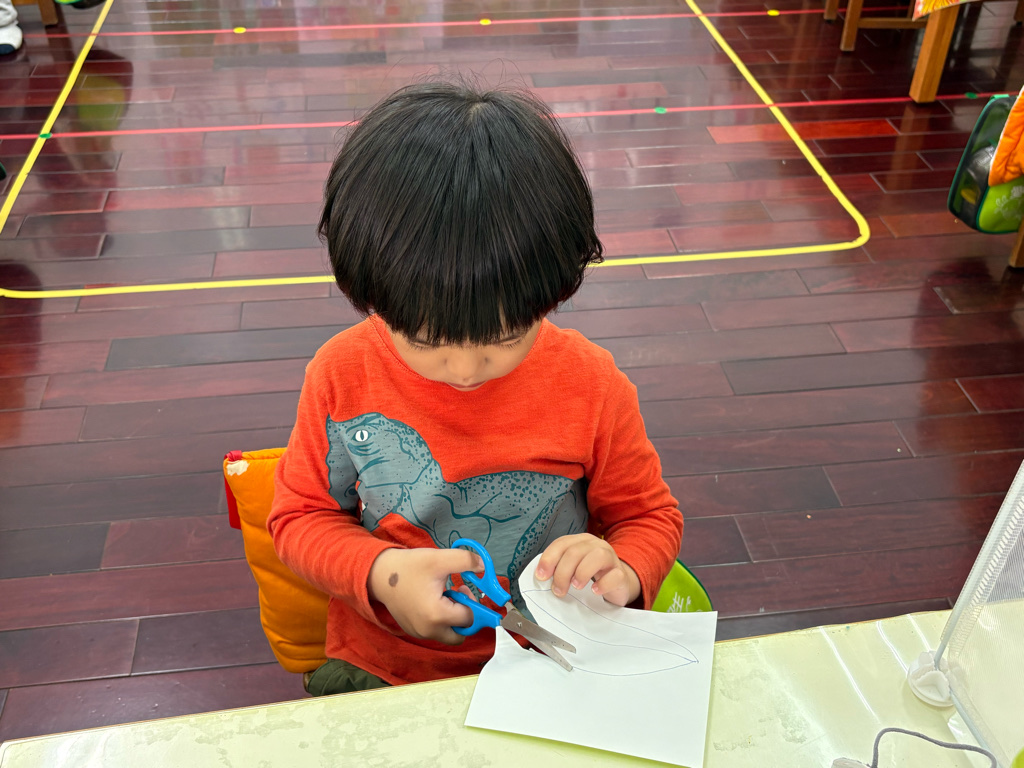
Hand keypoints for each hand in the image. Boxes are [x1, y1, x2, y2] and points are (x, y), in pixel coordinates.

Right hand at [367, 547, 483, 643]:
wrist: (380, 575)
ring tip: (442, 596)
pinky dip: (439, 620)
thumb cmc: (410, 567)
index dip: (471, 601)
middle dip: (464, 615)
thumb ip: (466, 561)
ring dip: (452, 618)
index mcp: (437, 615)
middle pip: (461, 634)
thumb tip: (484, 567)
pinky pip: (435, 632)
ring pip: (449, 634)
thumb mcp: (440, 558)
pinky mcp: (413, 632)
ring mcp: (419, 634)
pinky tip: (431, 601)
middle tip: (455, 595)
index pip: (470, 618)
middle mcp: (429, 631)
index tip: (462, 587)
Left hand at [535, 533, 640, 606]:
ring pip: (597, 556)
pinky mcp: (621, 574)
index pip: (561, 543)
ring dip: (582, 572)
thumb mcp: (572, 568)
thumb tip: (541, 577)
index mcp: (581, 541)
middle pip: (576, 552)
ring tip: (576, 586)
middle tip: (558, 590)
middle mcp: (596, 545)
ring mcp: (611, 558)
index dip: (549, 559)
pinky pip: (615, 575)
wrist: (617, 583)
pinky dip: (603, 584)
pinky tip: (594, 591)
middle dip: (562, 572)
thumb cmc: (590, 575)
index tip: (541, 576)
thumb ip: (558, 568)